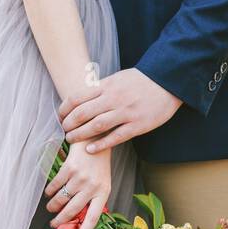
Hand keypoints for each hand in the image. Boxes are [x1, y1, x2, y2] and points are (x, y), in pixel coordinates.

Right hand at [44, 144, 111, 228]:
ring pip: (61, 199)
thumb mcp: (102, 183)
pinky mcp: (69, 169)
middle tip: (53, 224)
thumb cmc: (98, 165)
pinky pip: (55, 186)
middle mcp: (92, 187)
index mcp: (103, 193)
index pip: (93, 218)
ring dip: (52, 206)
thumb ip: (93, 199)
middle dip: (60, 220)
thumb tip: (78, 219)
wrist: (94, 139)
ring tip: (50, 207)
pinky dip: (49, 191)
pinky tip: (48, 193)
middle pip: (72, 211)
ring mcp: (80, 178)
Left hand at [60, 69, 182, 152]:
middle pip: (83, 113)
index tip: (60, 116)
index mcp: (107, 86)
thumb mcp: (117, 78)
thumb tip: (82, 97)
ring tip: (71, 140)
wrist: (167, 81)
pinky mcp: (137, 125)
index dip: (64, 109)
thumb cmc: (141, 81)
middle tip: (63, 130)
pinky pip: (115, 137)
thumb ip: (101, 89)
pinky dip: (101, 144)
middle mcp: (114, 99)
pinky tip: (90, 150)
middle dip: (69, 123)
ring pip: (96, 126)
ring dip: (80, 135)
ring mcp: (125, 112)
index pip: (77, 98)